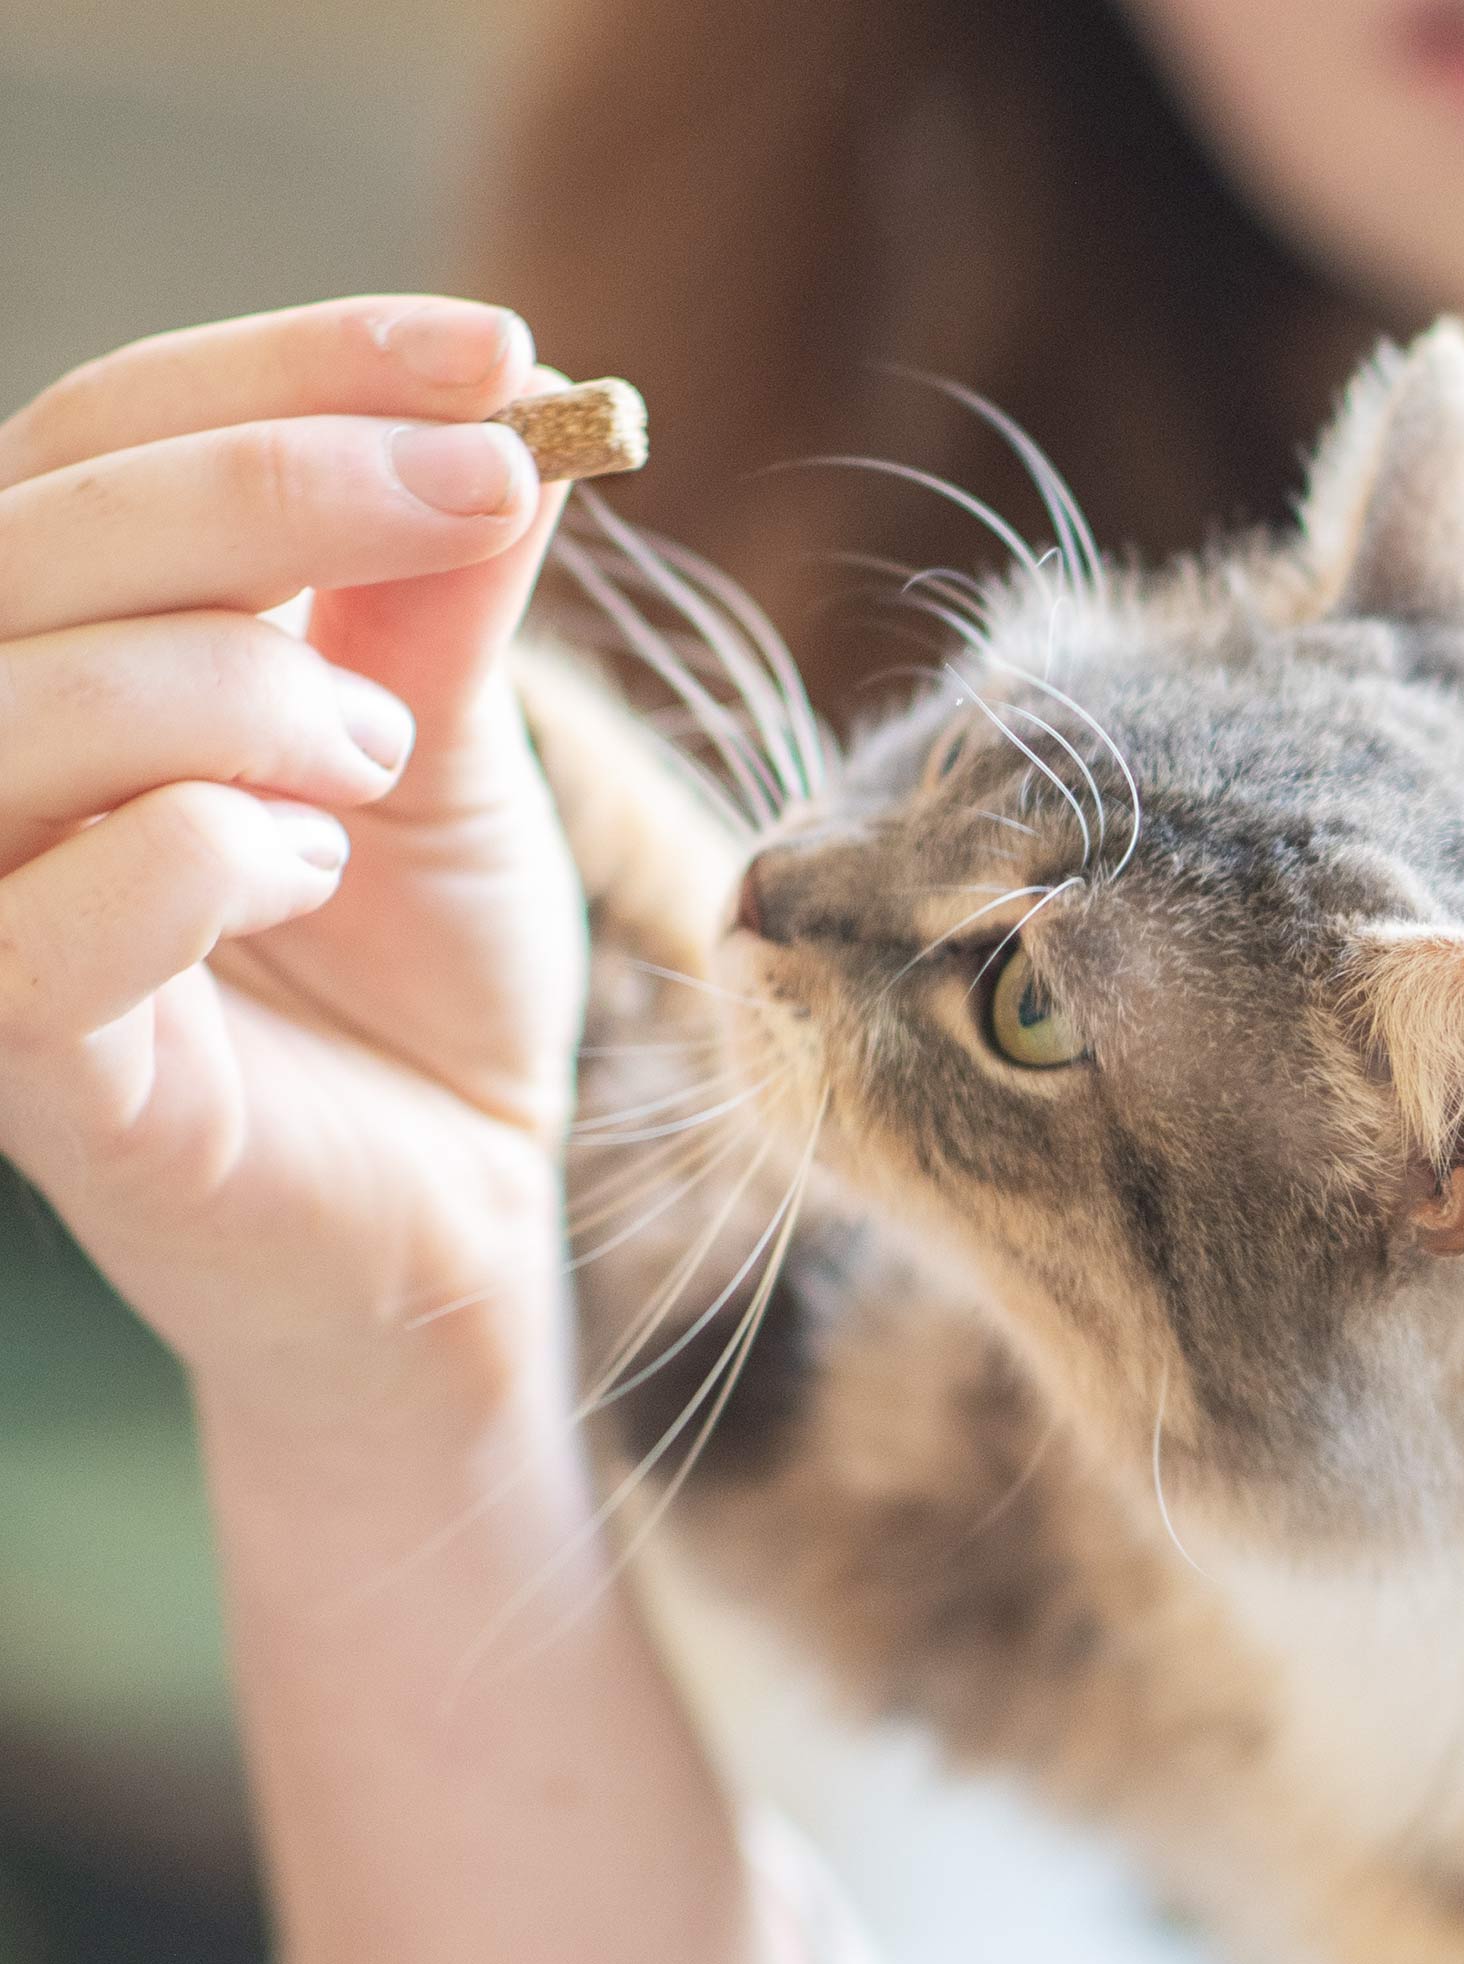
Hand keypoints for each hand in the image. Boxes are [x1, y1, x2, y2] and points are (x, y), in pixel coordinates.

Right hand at [0, 296, 585, 1419]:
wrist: (458, 1202)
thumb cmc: (435, 974)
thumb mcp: (459, 756)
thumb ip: (444, 596)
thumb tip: (503, 409)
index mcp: (81, 648)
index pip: (106, 432)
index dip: (292, 364)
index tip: (499, 350)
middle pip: (40, 531)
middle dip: (286, 481)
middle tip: (487, 491)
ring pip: (12, 701)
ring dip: (239, 685)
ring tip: (384, 753)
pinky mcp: (29, 1068)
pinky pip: (34, 928)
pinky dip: (195, 856)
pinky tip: (306, 870)